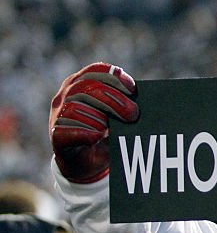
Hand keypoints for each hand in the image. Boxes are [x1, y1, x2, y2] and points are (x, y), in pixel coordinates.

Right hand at [49, 62, 137, 183]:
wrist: (87, 162)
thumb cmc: (104, 134)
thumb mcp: (114, 115)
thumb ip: (122, 104)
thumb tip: (145, 101)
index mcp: (81, 83)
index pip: (96, 70)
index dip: (115, 77)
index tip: (133, 89)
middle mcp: (66, 95)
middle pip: (89, 87)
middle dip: (115, 100)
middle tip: (133, 115)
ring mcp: (58, 114)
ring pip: (76, 108)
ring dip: (100, 119)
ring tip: (113, 129)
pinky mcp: (55, 135)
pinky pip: (67, 130)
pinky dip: (85, 133)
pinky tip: (97, 138)